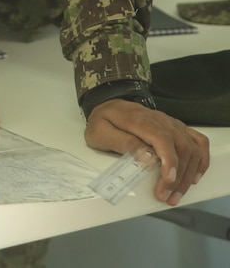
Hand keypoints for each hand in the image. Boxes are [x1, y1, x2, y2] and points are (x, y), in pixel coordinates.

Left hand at [84, 99, 209, 204]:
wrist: (109, 106)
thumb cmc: (103, 121)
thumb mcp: (101, 132)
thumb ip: (123, 142)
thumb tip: (146, 157)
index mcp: (140, 120)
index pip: (162, 139)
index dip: (169, 160)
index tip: (168, 180)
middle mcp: (161, 120)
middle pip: (181, 147)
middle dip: (177, 176)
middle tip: (166, 196)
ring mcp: (172, 124)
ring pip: (192, 148)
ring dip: (188, 174)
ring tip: (176, 194)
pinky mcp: (177, 128)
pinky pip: (198, 142)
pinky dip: (201, 160)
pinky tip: (194, 177)